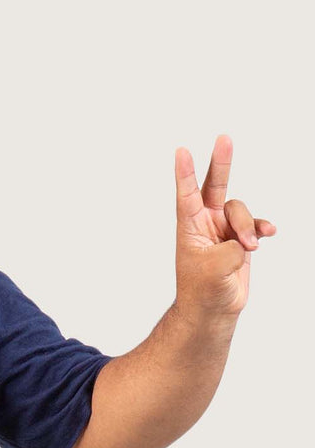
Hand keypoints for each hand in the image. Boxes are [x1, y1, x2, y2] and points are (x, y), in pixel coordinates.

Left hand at [174, 135, 275, 323]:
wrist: (213, 310)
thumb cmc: (203, 292)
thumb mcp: (214, 270)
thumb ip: (230, 249)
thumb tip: (245, 241)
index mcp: (189, 228)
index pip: (186, 195)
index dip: (185, 173)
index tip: (181, 151)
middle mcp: (206, 224)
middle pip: (214, 186)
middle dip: (221, 163)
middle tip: (224, 138)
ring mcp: (224, 230)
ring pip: (241, 210)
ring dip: (248, 227)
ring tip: (249, 248)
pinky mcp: (240, 239)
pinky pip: (256, 224)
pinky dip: (261, 228)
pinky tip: (267, 235)